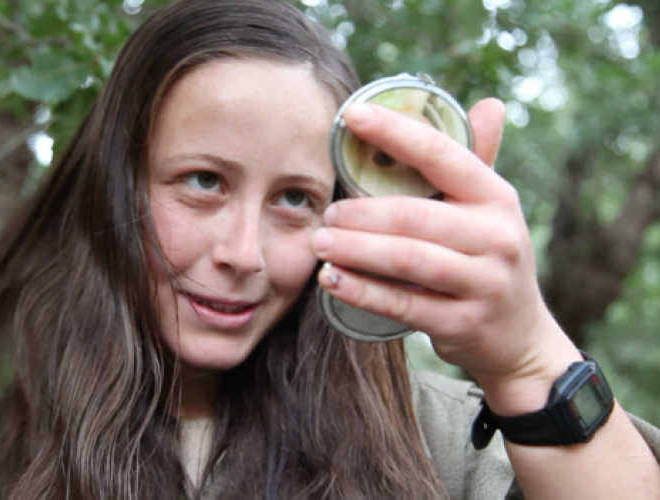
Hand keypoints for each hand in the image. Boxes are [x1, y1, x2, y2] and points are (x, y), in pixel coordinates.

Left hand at [311, 99, 581, 411]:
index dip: (396, 133)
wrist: (520, 340)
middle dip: (361, 212)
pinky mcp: (464, 324)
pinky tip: (332, 280)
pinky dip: (362, 291)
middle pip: (415, 216)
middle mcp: (498, 237)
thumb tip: (489, 104)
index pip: (443, 155)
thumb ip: (477, 162)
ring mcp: (484, 284)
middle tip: (326, 211)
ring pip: (407, 260)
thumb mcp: (491, 212)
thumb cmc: (488, 261)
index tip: (353, 115)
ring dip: (355, 249)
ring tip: (319, 242)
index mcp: (497, 198)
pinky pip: (403, 305)